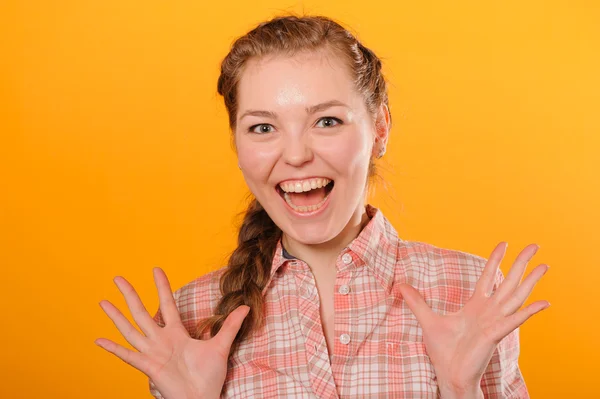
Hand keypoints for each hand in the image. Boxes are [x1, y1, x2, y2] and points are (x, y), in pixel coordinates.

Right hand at [95, 267, 248, 398]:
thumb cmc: (209, 377)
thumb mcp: (222, 346)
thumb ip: (231, 325)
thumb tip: (246, 306)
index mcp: (177, 334)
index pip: (167, 304)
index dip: (161, 286)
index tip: (156, 269)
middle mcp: (161, 341)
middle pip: (142, 312)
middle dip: (130, 295)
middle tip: (118, 278)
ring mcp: (152, 353)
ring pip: (131, 330)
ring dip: (116, 317)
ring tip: (102, 302)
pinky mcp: (149, 367)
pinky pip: (128, 356)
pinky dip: (114, 348)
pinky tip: (99, 340)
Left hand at [397, 242, 549, 395]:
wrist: (449, 374)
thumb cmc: (444, 351)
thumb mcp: (426, 319)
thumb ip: (416, 301)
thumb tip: (400, 285)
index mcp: (476, 306)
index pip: (488, 277)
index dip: (495, 260)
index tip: (503, 243)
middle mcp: (489, 311)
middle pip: (509, 281)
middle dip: (521, 263)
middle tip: (535, 245)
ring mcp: (495, 322)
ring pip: (516, 296)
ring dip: (531, 281)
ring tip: (545, 265)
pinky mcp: (495, 334)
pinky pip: (514, 320)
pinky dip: (529, 312)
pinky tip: (543, 302)